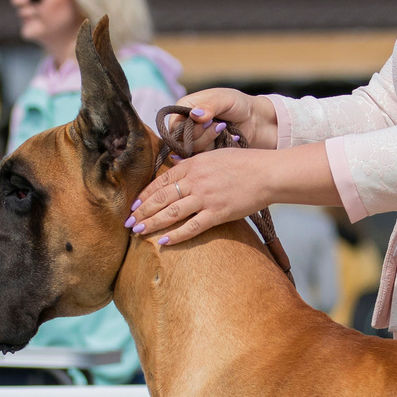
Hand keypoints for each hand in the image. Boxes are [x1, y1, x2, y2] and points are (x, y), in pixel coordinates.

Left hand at [128, 150, 278, 247]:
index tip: (134, 205)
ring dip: (152, 223)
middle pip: (161, 198)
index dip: (145, 195)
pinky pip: (192, 227)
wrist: (266, 174)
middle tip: (129, 222)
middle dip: (143, 211)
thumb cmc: (242, 163)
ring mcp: (206, 198)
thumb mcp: (213, 155)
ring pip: (171, 212)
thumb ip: (192, 162)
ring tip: (139, 232)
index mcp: (192, 165)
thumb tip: (174, 164)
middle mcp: (195, 181)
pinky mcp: (218, 213)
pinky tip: (163, 241)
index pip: (161, 181)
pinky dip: (176, 235)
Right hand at [172, 89, 280, 150]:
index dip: (188, 128)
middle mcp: (186, 124)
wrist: (256, 120)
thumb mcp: (224, 99)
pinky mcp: (205, 152)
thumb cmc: (238, 104)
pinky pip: (202, 159)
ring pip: (191, 152)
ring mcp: (195, 140)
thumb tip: (195, 115)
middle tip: (218, 126)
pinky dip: (215, 152)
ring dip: (209, 143)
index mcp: (185, 108)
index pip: (174, 126)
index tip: (208, 121)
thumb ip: (209, 106)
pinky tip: (227, 139)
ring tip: (224, 130)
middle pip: (181, 141)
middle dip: (201, 136)